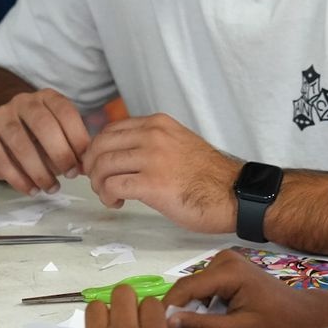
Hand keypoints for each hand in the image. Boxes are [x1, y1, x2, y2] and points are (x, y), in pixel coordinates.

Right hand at [0, 88, 89, 194]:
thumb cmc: (34, 138)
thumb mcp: (56, 137)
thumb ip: (71, 148)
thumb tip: (83, 167)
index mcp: (46, 98)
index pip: (64, 111)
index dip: (77, 137)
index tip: (83, 162)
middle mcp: (22, 102)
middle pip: (42, 124)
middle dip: (60, 153)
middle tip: (70, 175)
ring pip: (20, 142)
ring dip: (39, 170)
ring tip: (52, 188)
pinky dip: (18, 178)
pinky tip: (31, 189)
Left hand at [81, 113, 239, 230]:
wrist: (234, 194)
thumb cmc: (209, 176)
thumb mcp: (178, 143)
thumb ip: (152, 142)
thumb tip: (123, 154)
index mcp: (158, 124)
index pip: (110, 129)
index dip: (97, 149)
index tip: (99, 165)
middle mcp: (153, 136)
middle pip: (100, 145)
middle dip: (92, 166)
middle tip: (98, 182)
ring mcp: (152, 159)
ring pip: (102, 166)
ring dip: (98, 184)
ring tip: (109, 195)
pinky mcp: (152, 184)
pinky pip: (112, 186)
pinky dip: (107, 196)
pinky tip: (117, 202)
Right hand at [163, 250, 321, 327]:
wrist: (302, 317)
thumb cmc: (276, 325)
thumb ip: (202, 327)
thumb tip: (168, 322)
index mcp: (228, 271)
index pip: (186, 287)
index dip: (168, 308)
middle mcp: (224, 260)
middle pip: (189, 288)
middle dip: (182, 311)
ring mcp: (226, 263)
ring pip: (195, 290)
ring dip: (194, 311)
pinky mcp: (228, 270)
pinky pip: (206, 289)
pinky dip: (204, 306)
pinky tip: (211, 323)